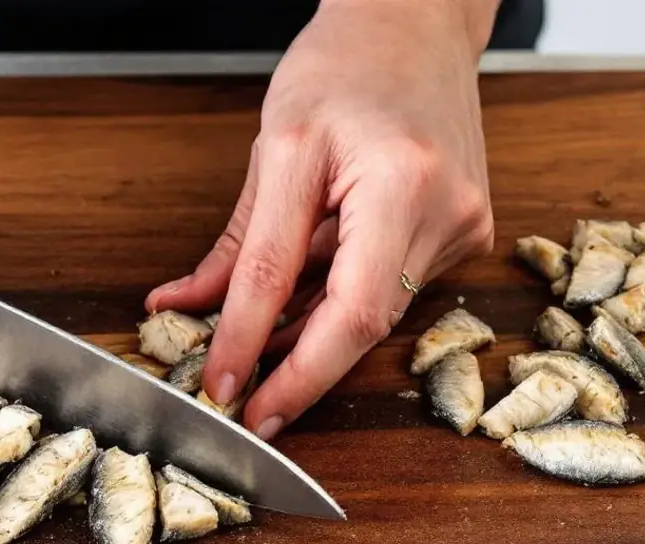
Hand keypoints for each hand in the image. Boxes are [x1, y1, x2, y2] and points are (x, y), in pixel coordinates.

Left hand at [144, 0, 497, 439]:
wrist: (416, 26)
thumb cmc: (344, 69)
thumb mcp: (274, 150)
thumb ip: (237, 245)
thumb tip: (181, 306)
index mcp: (393, 177)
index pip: (327, 297)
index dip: (272, 355)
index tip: (229, 391)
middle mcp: (442, 207)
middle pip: (362, 323)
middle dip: (297, 373)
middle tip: (248, 405)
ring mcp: (462, 224)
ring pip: (373, 315)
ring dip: (309, 340)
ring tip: (258, 356)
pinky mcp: (464, 234)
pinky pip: (390, 293)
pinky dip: (336, 307)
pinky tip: (300, 315)